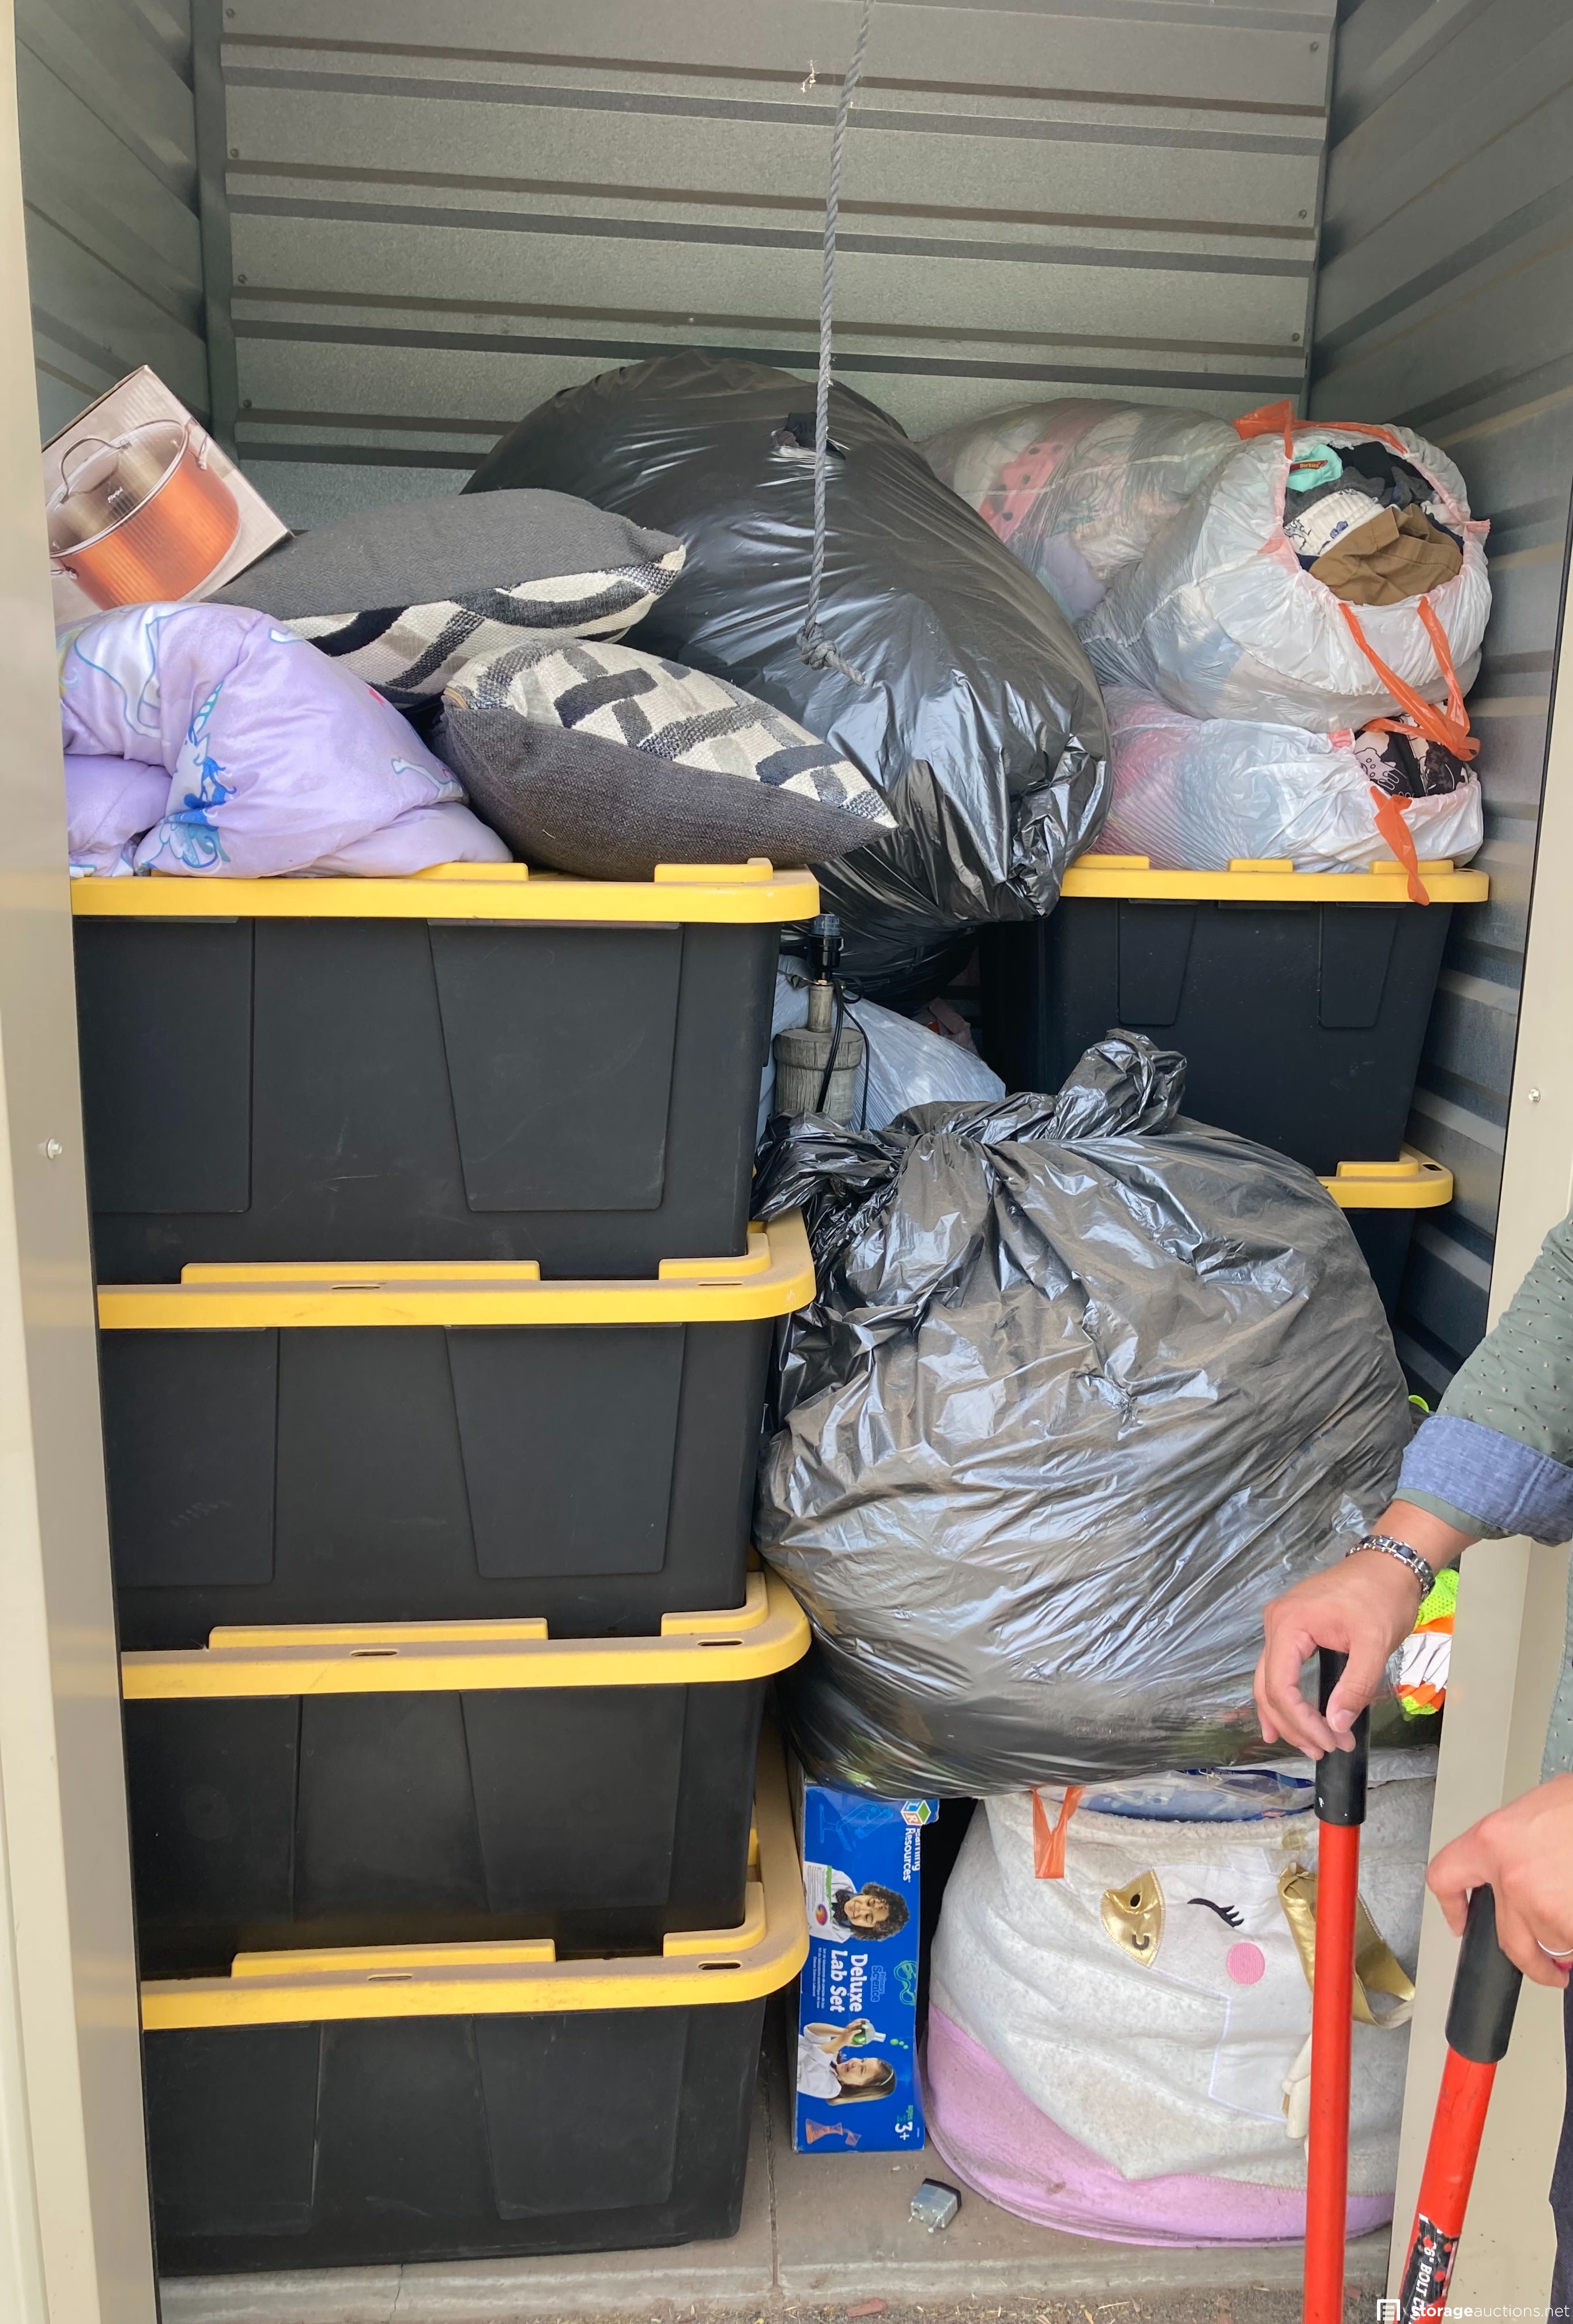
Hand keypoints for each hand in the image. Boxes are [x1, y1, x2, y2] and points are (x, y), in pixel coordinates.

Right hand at [1255, 1502, 1473, 1756]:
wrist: (1389, 1565)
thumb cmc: (1383, 1598)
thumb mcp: (1375, 1645)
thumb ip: (1355, 1687)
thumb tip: (1336, 1725)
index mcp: (1289, 1625)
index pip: (1280, 1686)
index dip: (1301, 1722)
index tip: (1328, 1743)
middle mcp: (1276, 1624)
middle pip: (1269, 1687)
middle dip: (1294, 1725)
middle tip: (1323, 1752)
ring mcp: (1281, 1624)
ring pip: (1269, 1681)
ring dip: (1288, 1716)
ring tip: (1308, 1745)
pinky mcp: (1292, 1628)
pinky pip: (1278, 1669)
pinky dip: (1284, 1697)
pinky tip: (1286, 1719)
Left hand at [1428, 1776, 1572, 1987]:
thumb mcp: (1534, 1812)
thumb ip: (1516, 1844)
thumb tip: (1520, 1861)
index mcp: (1493, 1841)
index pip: (1446, 1877)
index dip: (1451, 1905)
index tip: (1461, 1921)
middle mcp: (1511, 1878)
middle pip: (1509, 1940)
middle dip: (1530, 1960)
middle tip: (1545, 1967)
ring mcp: (1542, 1905)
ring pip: (1552, 1942)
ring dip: (1567, 1936)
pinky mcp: (1569, 1923)